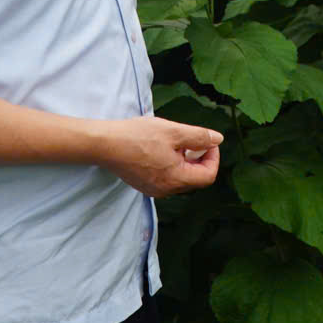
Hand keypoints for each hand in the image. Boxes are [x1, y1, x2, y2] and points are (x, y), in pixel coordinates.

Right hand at [96, 116, 225, 196]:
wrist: (105, 144)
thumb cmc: (138, 136)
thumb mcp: (173, 131)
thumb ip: (198, 137)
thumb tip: (217, 139)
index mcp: (176, 179)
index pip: (208, 175)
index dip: (213, 157)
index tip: (207, 141)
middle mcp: (166, 190)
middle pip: (195, 178)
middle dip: (199, 158)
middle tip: (192, 139)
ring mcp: (154, 190)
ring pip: (180, 178)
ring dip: (184, 161)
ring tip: (175, 142)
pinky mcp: (144, 185)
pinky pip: (166, 178)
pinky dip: (171, 165)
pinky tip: (161, 148)